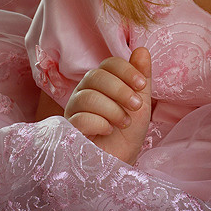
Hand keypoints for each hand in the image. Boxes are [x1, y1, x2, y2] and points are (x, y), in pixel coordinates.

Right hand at [64, 46, 151, 163]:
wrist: (120, 161)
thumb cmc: (128, 131)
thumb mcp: (140, 102)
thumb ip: (141, 77)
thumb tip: (142, 50)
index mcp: (101, 82)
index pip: (108, 64)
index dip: (126, 70)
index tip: (141, 84)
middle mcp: (84, 92)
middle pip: (95, 76)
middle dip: (120, 90)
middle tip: (135, 106)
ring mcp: (73, 110)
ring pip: (87, 97)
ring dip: (112, 109)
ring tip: (123, 122)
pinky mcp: (68, 130)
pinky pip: (80, 119)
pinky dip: (99, 124)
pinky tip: (108, 131)